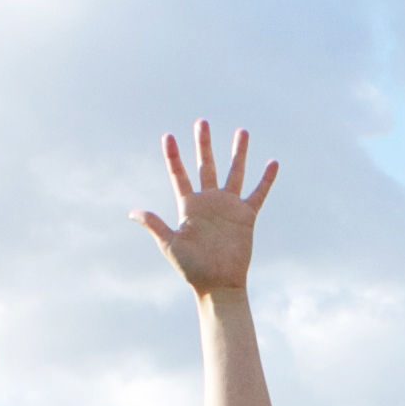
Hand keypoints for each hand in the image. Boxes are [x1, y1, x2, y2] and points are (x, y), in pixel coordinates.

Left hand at [136, 118, 276, 295]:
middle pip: (205, 165)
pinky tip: (272, 163)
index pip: (179, 174)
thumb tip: (132, 212)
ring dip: (238, 153)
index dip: (173, 156)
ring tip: (242, 131)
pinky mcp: (246, 216)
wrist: (218, 283)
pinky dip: (265, 179)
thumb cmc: (192, 267)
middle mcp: (209, 201)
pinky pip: (258, 193)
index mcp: (189, 206)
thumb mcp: (170, 244)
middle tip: (201, 122)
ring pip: (234, 172)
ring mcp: (228, 206)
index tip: (168, 136)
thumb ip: (155, 225)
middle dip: (203, 144)